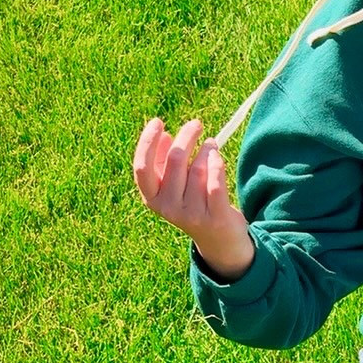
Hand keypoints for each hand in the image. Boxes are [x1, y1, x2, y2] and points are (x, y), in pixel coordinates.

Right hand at [133, 116, 254, 278]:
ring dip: (207, 150)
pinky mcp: (214, 217)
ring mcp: (191, 215)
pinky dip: (217, 164)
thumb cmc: (195, 204)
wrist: (219, 241)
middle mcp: (168, 208)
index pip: (142, 167)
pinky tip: (217, 156)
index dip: (147, 142)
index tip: (158, 121)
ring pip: (198, 168)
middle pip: (175, 160)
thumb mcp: (175, 186)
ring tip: (211, 146)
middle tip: (196, 125)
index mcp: (152, 198)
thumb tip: (164, 135)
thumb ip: (166, 163)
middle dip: (186, 136)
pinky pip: (215, 182)